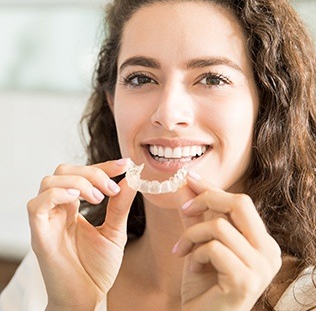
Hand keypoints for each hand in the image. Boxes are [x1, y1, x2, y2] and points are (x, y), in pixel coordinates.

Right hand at [27, 159, 136, 310]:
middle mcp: (57, 210)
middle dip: (92, 172)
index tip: (125, 164)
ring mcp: (47, 221)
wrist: (88, 298)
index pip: (82, 174)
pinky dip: (58, 194)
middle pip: (64, 171)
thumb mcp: (115, 232)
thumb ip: (120, 206)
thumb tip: (131, 179)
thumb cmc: (97, 268)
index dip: (103, 166)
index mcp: (73, 207)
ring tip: (99, 198)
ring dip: (78, 182)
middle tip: (111, 188)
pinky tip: (79, 200)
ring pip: (49, 181)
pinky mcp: (39, 236)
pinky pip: (37, 204)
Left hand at [174, 173, 281, 310]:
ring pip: (220, 226)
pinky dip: (195, 254)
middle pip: (241, 203)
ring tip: (182, 251)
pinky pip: (214, 248)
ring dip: (192, 235)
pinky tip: (191, 268)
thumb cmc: (204, 285)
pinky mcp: (246, 281)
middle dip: (207, 199)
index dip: (213, 188)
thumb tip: (185, 186)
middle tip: (185, 209)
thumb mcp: (200, 244)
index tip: (190, 178)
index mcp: (262, 241)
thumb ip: (196, 216)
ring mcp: (261, 268)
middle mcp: (269, 252)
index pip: (241, 202)